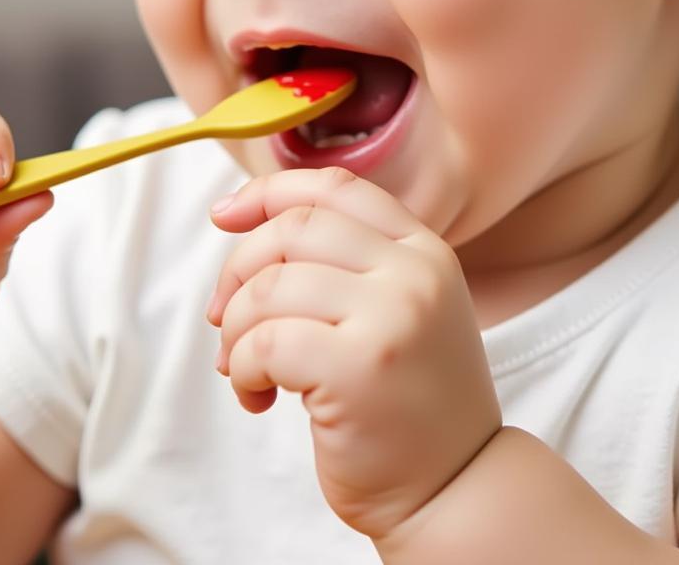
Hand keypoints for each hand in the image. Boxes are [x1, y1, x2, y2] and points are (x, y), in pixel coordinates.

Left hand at [207, 166, 500, 539]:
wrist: (456, 490)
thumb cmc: (407, 402)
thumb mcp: (398, 311)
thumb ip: (346, 264)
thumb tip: (244, 224)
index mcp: (424, 250)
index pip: (335, 188)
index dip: (268, 193)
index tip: (223, 215)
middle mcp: (414, 272)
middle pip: (293, 228)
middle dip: (238, 269)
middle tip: (224, 318)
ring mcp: (392, 316)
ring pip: (270, 287)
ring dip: (235, 330)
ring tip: (244, 368)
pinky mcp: (359, 368)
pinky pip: (265, 343)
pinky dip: (242, 369)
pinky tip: (258, 398)